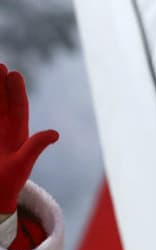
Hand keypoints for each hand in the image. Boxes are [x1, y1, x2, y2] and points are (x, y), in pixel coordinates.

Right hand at [0, 65, 58, 213]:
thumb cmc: (11, 181)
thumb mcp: (23, 164)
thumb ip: (35, 147)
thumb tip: (55, 133)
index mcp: (18, 133)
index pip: (19, 107)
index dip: (17, 91)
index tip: (15, 74)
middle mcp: (5, 128)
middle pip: (3, 101)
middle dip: (1, 84)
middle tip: (0, 65)